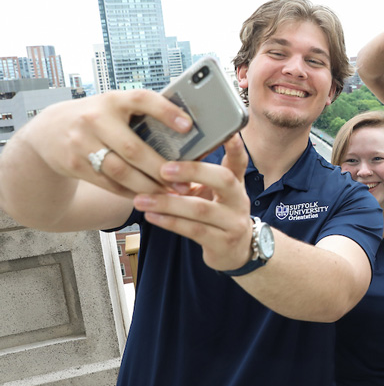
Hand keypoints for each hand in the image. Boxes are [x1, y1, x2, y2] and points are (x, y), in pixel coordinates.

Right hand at [22, 89, 192, 196]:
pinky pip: (109, 184)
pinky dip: (131, 192)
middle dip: (161, 169)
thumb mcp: (115, 107)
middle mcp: (95, 119)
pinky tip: (147, 196)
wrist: (49, 131)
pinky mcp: (75, 165)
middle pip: (133, 149)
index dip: (166, 111)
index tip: (188, 125)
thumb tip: (187, 132)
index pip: (142, 100)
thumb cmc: (97, 118)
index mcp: (113, 100)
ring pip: (121, 172)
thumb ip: (142, 115)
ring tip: (169, 194)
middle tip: (183, 183)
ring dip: (148, 187)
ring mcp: (82, 143)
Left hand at [132, 134, 253, 270]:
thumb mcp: (216, 195)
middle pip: (223, 179)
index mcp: (236, 184)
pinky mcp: (223, 243)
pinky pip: (194, 230)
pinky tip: (152, 216)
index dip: (235, 146)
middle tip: (163, 169)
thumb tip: (163, 154)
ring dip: (168, 203)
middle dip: (193, 171)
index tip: (228, 132)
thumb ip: (200, 178)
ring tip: (142, 199)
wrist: (236, 252)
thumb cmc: (218, 216)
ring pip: (200, 209)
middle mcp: (239, 200)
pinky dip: (170, 222)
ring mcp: (233, 222)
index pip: (239, 160)